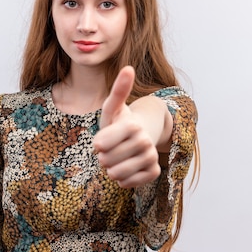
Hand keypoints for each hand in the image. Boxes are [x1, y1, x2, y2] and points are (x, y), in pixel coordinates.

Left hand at [93, 66, 160, 187]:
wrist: (140, 136)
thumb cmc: (120, 121)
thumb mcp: (113, 107)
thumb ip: (118, 91)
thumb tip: (129, 68)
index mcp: (132, 125)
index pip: (102, 144)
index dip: (98, 144)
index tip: (100, 140)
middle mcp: (145, 141)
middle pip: (107, 161)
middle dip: (103, 157)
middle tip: (109, 150)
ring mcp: (151, 157)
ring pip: (117, 174)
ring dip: (111, 169)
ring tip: (116, 159)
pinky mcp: (153, 172)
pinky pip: (128, 183)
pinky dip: (122, 179)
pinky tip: (124, 168)